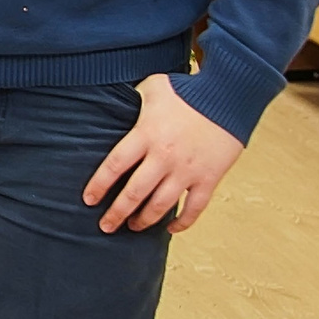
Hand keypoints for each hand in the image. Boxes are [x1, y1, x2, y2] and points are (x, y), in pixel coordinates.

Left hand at [84, 72, 244, 232]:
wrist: (229, 95)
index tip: (89, 200)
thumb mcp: (152, 88)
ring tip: (133, 227)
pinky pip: (194, 208)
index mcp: (145, 134)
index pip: (114, 165)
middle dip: (117, 213)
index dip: (99, 185)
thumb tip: (111, 99)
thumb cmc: (187, 90)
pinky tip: (171, 229)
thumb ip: (131, 98)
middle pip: (134, 193)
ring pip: (161, 205)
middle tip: (106, 226)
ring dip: (145, 220)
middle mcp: (164, 156)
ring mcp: (187, 170)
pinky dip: (183, 222)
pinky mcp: (209, 178)